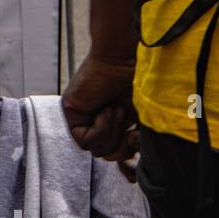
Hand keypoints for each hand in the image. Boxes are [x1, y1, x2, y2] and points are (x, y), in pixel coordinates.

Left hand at [61, 52, 140, 167]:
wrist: (128, 57)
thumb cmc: (144, 81)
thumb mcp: (146, 118)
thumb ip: (139, 140)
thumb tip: (133, 160)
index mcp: (118, 120)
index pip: (118, 151)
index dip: (129, 150)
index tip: (137, 135)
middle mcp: (99, 120)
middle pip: (107, 155)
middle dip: (121, 145)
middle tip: (129, 125)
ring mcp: (84, 117)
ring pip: (96, 151)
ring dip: (113, 132)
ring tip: (118, 110)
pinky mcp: (72, 113)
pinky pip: (85, 141)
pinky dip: (101, 128)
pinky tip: (107, 109)